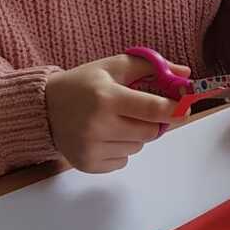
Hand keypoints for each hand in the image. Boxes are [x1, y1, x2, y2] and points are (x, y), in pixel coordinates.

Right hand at [43, 55, 185, 172]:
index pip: (153, 109)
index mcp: (107, 97)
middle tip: (139, 111)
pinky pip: (123, 161)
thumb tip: (186, 74)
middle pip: (150, 132)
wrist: (44, 108)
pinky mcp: (88, 164)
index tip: (185, 107)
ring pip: (138, 147)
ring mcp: (92, 148)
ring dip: (135, 136)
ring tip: (114, 121)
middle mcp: (99, 125)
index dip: (175, 109)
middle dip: (153, 122)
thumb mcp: (114, 66)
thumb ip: (151, 66)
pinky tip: (103, 135)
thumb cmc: (83, 84)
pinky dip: (120, 149)